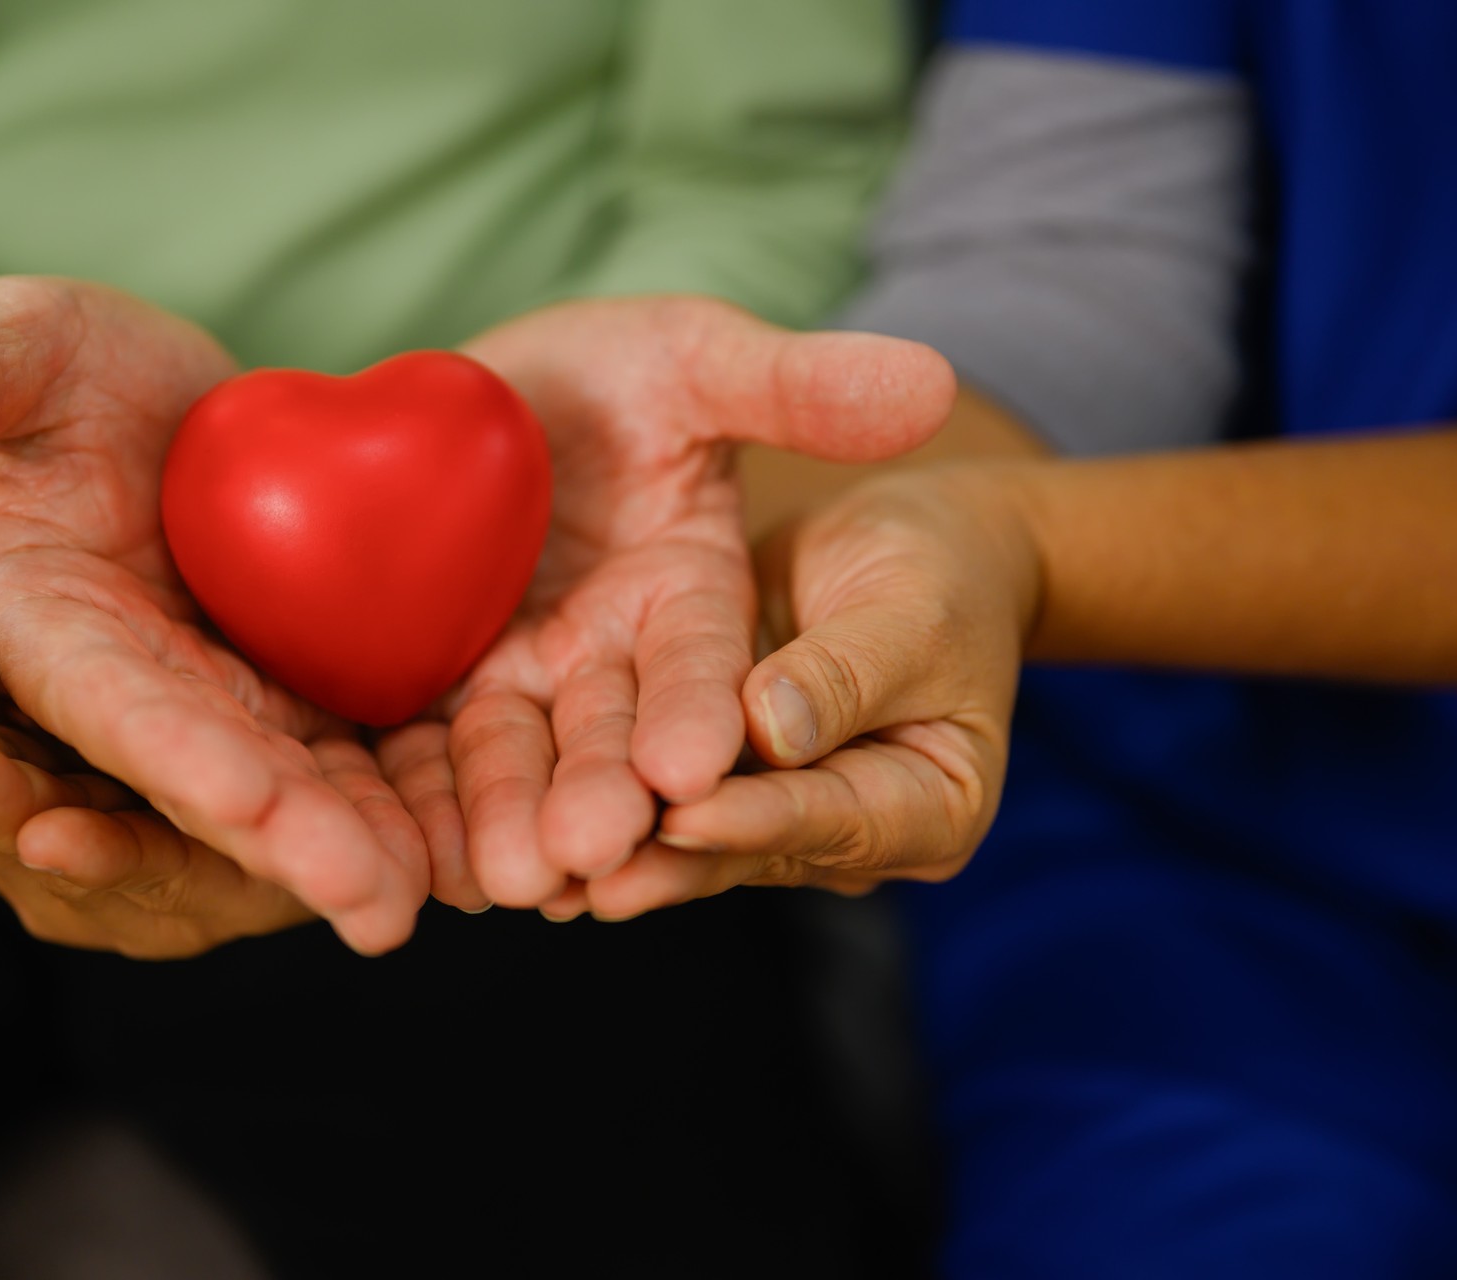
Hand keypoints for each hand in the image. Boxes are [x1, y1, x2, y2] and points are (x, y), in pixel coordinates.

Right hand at [0, 277, 427, 953]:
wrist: (184, 416)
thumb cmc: (82, 374)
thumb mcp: (29, 339)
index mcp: (45, 628)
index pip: (104, 702)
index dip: (169, 753)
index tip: (243, 798)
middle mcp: (132, 700)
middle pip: (206, 788)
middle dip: (282, 851)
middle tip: (371, 907)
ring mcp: (225, 717)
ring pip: (285, 805)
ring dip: (348, 859)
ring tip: (419, 898)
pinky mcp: (302, 714)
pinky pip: (353, 775)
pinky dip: (399, 816)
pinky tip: (459, 854)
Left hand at [377, 297, 954, 907]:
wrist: (495, 391)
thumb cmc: (621, 366)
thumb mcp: (701, 360)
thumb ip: (800, 386)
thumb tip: (932, 382)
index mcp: (693, 596)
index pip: (709, 668)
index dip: (700, 713)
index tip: (692, 766)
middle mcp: (616, 658)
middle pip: (613, 739)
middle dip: (604, 798)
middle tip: (587, 854)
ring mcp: (526, 680)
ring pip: (522, 761)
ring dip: (515, 822)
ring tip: (503, 880)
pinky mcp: (441, 689)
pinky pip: (431, 753)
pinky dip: (427, 805)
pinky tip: (415, 863)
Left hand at [568, 464, 1041, 916]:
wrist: (914, 548)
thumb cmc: (937, 567)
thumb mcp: (911, 607)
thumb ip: (843, 672)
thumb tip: (771, 731)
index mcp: (931, 808)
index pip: (832, 817)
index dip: (755, 816)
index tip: (683, 810)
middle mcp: (852, 834)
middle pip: (750, 847)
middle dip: (663, 858)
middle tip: (582, 873)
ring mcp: (783, 816)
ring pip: (691, 835)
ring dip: (615, 848)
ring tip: (533, 871)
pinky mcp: (722, 780)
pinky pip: (657, 793)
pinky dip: (598, 796)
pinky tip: (519, 818)